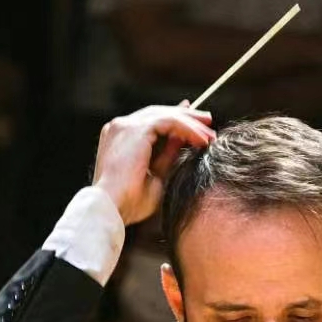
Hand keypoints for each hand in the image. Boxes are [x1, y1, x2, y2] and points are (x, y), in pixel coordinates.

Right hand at [92, 104, 214, 225]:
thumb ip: (167, 156)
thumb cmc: (129, 202)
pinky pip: (168, 121)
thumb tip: (182, 140)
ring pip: (166, 115)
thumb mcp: (156, 176)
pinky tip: (202, 140)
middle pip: (159, 113)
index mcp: (119, 138)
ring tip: (210, 135)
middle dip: (187, 117)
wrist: (111, 208)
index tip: (197, 125)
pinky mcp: (135, 129)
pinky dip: (187, 129)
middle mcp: (120, 127)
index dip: (176, 120)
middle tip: (209, 122)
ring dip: (191, 124)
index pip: (151, 121)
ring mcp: (125, 125)